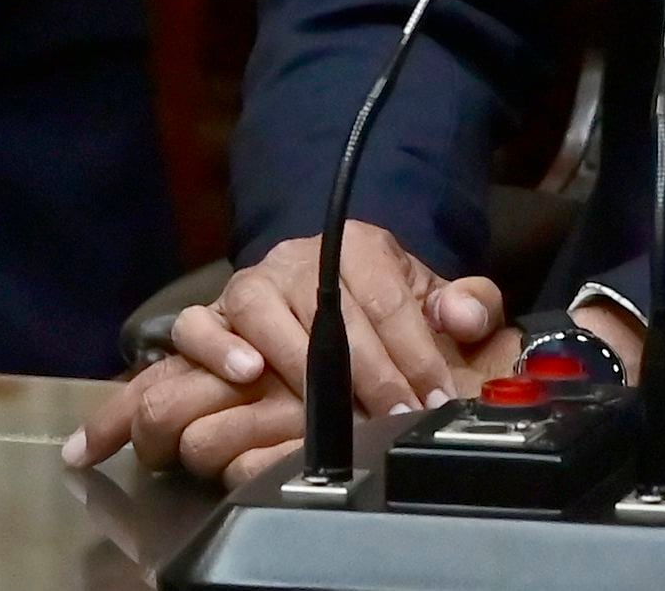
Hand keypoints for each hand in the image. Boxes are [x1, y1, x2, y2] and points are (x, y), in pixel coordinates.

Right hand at [64, 221, 507, 480]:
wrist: (323, 293)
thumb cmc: (381, 306)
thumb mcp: (432, 299)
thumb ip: (467, 303)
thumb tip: (464, 318)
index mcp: (359, 246)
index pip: (389, 299)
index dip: (416, 353)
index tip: (435, 397)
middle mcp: (298, 257)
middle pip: (330, 311)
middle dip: (370, 374)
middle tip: (394, 418)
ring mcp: (251, 285)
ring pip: (263, 313)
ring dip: (295, 362)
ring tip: (324, 404)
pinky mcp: (212, 314)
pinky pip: (197, 324)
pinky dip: (215, 346)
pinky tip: (244, 372)